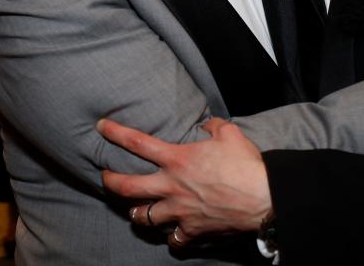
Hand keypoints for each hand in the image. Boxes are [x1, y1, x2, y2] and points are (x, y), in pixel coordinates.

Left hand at [98, 117, 271, 240]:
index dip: (115, 133)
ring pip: (143, 217)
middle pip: (127, 187)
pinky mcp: (192, 230)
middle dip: (110, 182)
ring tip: (136, 209)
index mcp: (177, 159)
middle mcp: (171, 186)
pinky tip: (172, 233)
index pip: (137, 143)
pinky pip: (173, 239)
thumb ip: (213, 126)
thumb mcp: (230, 133)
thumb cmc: (246, 164)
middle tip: (105, 177)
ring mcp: (179, 211)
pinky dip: (171, 236)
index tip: (101, 127)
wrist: (262, 198)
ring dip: (137, 212)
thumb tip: (207, 125)